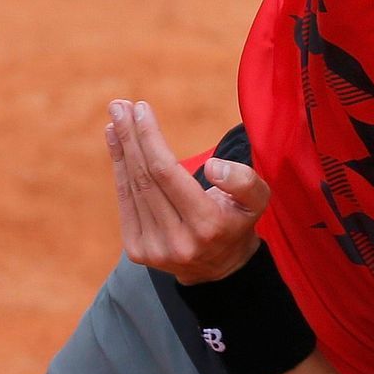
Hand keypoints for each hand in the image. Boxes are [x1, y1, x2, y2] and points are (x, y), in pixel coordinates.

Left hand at [106, 99, 269, 283]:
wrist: (219, 266)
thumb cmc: (237, 219)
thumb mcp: (257, 200)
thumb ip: (244, 181)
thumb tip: (213, 167)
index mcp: (207, 225)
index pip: (167, 172)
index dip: (150, 138)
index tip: (141, 108)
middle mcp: (177, 240)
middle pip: (145, 178)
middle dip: (130, 137)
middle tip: (119, 106)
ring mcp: (153, 249)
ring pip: (132, 188)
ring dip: (121, 149)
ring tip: (116, 118)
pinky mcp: (137, 251)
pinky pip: (125, 201)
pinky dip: (119, 169)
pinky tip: (116, 144)